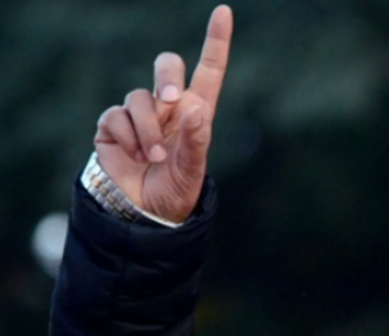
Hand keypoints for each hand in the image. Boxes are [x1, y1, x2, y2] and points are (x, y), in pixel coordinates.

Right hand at [93, 5, 232, 222]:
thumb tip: (193, 108)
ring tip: (155, 157)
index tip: (223, 12)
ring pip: (139, 97)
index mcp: (197, 112)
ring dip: (148, 128)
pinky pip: (116, 116)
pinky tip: (134, 157)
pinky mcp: (114, 125)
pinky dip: (127, 138)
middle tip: (172, 101)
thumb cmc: (176, 190)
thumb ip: (196, 140)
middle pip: (167, 66)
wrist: (144, 212)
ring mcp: (140, 114)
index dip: (215, 41)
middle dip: (167, 76)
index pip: (209, 70)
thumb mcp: (193, 170)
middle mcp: (169, 107)